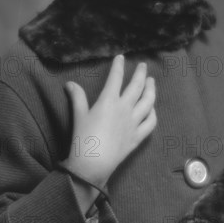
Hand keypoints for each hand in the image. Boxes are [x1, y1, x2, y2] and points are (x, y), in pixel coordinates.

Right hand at [64, 54, 156, 187]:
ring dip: (151, 89)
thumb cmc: (83, 139)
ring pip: (148, 102)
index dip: (118, 66)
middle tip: (143, 65)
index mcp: (109, 101)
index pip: (116, 78)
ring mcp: (134, 123)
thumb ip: (77, 97)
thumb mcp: (78, 115)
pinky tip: (152, 109)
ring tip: (152, 82)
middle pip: (137, 86)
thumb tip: (70, 83)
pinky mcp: (138, 137)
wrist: (92, 165)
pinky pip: (151, 123)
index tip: (120, 58)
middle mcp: (125, 109)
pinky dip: (153, 113)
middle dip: (141, 73)